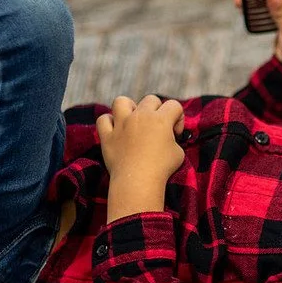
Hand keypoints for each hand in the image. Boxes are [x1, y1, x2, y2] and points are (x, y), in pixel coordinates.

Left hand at [96, 95, 185, 219]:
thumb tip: (167, 138)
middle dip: (158, 111)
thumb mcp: (178, 152)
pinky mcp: (108, 136)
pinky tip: (116, 131)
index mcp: (160, 119)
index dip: (178, 119)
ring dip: (129, 107)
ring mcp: (121, 124)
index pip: (174, 106)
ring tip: (133, 119)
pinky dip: (109, 123)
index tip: (176, 135)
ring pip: (121, 101)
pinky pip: (103, 120)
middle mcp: (140, 117)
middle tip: (158, 130)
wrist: (138, 182)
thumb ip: (173, 139)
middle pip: (151, 100)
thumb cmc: (162, 168)